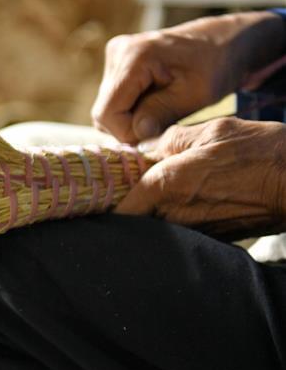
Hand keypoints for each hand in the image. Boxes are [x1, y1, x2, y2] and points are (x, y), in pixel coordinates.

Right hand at [92, 12, 285, 142]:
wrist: (223, 42)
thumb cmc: (216, 65)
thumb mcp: (196, 94)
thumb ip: (162, 113)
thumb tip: (134, 135)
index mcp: (135, 56)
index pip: (107, 112)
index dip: (126, 132)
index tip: (155, 135)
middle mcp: (117, 52)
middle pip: (104, 111)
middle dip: (130, 126)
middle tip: (162, 124)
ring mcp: (115, 55)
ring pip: (106, 108)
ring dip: (131, 119)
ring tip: (162, 110)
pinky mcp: (117, 62)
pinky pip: (113, 99)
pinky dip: (131, 109)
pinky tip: (155, 102)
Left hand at [115, 118, 285, 239]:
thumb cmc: (261, 151)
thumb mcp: (212, 131)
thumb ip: (171, 140)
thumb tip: (146, 148)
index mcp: (166, 186)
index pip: (119, 208)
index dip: (109, 201)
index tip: (107, 191)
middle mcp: (175, 215)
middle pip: (136, 220)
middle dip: (131, 206)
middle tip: (133, 189)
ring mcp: (196, 231)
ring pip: (159, 227)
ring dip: (155, 213)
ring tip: (167, 193)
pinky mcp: (216, 238)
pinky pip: (185, 230)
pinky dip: (180, 219)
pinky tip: (193, 201)